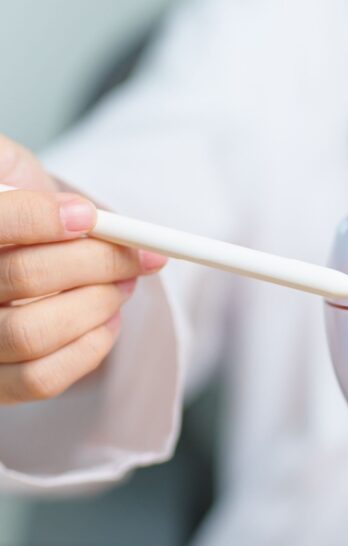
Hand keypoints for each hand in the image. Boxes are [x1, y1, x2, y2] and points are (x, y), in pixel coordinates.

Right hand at [0, 133, 166, 403]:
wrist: (2, 242)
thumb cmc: (7, 204)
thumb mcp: (5, 167)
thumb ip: (23, 178)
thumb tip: (80, 214)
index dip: (41, 218)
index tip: (88, 215)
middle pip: (22, 278)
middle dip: (96, 262)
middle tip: (136, 253)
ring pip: (31, 334)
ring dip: (97, 304)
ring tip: (123, 283)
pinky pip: (40, 379)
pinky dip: (89, 347)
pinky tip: (106, 319)